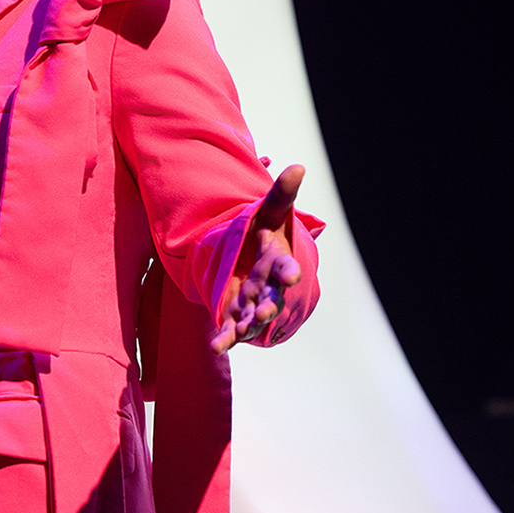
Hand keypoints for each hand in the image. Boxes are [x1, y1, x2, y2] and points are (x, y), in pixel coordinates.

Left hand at [213, 165, 306, 352]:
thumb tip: (298, 166)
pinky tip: (215, 347)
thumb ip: (281, 193)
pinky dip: (225, 339)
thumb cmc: (261, 234)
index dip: (289, 272)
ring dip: (250, 324)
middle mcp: (268, 287)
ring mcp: (252, 304)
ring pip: (254, 317)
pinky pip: (230, 331)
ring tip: (245, 327)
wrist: (244, 254)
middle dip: (271, 305)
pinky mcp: (234, 316)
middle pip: (272, 298)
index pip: (285, 268)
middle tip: (268, 311)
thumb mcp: (268, 212)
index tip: (292, 276)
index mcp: (277, 262)